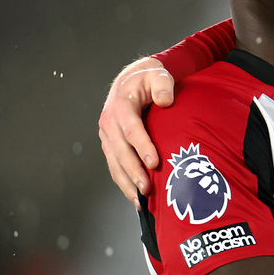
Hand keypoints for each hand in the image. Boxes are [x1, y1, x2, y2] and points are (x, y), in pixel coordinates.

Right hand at [97, 57, 175, 205]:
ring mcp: (108, 136)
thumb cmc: (147, 79)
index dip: (142, 146)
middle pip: (121, 151)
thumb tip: (165, 100)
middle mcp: (110, 123)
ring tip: (140, 200)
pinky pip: (114, 166)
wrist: (131, 81)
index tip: (154, 162)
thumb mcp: (158, 75)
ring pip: (114, 163)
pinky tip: (134, 196)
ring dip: (126, 182)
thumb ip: (163, 85)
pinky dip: (123, 182)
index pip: (131, 129)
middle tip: (147, 188)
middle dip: (134, 171)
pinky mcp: (110, 145)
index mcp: (121, 107)